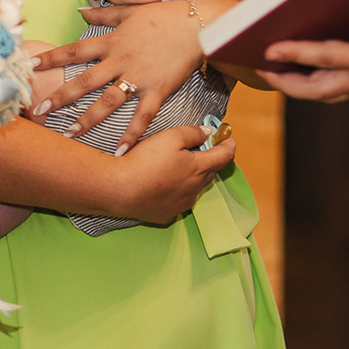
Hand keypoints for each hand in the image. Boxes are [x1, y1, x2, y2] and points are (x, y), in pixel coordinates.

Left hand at [31, 0, 233, 151]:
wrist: (198, 25)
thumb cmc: (164, 15)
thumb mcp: (130, 10)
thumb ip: (103, 13)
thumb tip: (80, 10)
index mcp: (112, 41)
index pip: (74, 50)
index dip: (51, 58)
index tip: (29, 66)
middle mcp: (120, 61)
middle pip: (84, 81)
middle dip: (60, 96)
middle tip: (38, 110)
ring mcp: (138, 77)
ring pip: (108, 101)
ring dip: (88, 119)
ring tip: (69, 134)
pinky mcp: (158, 90)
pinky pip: (142, 116)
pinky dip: (131, 134)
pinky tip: (120, 152)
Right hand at [107, 125, 235, 224]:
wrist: (119, 190)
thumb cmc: (145, 160)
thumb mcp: (171, 137)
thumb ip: (193, 133)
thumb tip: (208, 133)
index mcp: (199, 169)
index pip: (224, 156)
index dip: (228, 145)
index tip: (228, 138)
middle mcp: (194, 189)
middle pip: (210, 172)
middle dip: (210, 160)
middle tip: (200, 148)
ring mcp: (181, 204)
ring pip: (195, 188)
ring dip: (193, 177)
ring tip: (178, 166)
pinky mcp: (166, 214)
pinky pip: (179, 200)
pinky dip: (177, 191)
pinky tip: (163, 184)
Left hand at [257, 0, 348, 101]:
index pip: (328, 58)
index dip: (297, 54)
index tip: (270, 49)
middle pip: (318, 90)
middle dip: (286, 82)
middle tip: (259, 68)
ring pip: (326, 92)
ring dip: (298, 86)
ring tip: (273, 72)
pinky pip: (337, 87)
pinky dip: (316, 83)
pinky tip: (305, 70)